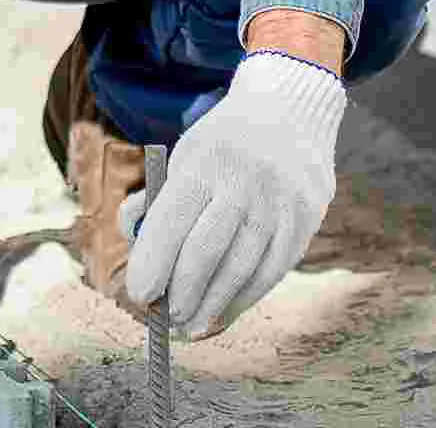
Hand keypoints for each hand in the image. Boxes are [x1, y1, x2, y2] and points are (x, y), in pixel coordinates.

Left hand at [119, 51, 344, 338]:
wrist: (291, 111)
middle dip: (181, 291)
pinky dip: (243, 298)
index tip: (138, 293)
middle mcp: (243, 181)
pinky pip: (271, 272)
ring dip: (211, 304)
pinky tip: (223, 312)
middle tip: (165, 318)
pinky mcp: (304, 221)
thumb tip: (131, 233)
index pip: (173, 218)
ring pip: (240, 268)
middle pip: (206, 250)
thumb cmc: (224, 141)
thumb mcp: (186, 152)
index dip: (154, 260)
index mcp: (205, 161)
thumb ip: (158, 195)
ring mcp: (278, 203)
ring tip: (189, 325)